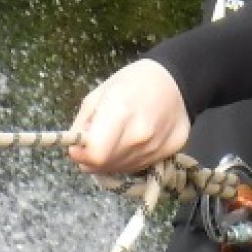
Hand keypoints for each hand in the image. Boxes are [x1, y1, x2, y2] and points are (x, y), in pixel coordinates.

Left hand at [67, 59, 190, 177]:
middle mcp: (140, 134)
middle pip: (105, 165)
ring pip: (120, 169)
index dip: (81, 153)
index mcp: (120, 111)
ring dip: (111, 159)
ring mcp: (156, 147)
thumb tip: (75, 150)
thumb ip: (82, 125)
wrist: (176, 83)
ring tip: (117, 138)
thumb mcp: (98, 94)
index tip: (79, 145)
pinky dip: (128, 160)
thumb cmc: (133, 82)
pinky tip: (133, 142)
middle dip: (93, 157)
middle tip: (97, 139)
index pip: (95, 154)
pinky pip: (137, 167)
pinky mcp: (169, 154)